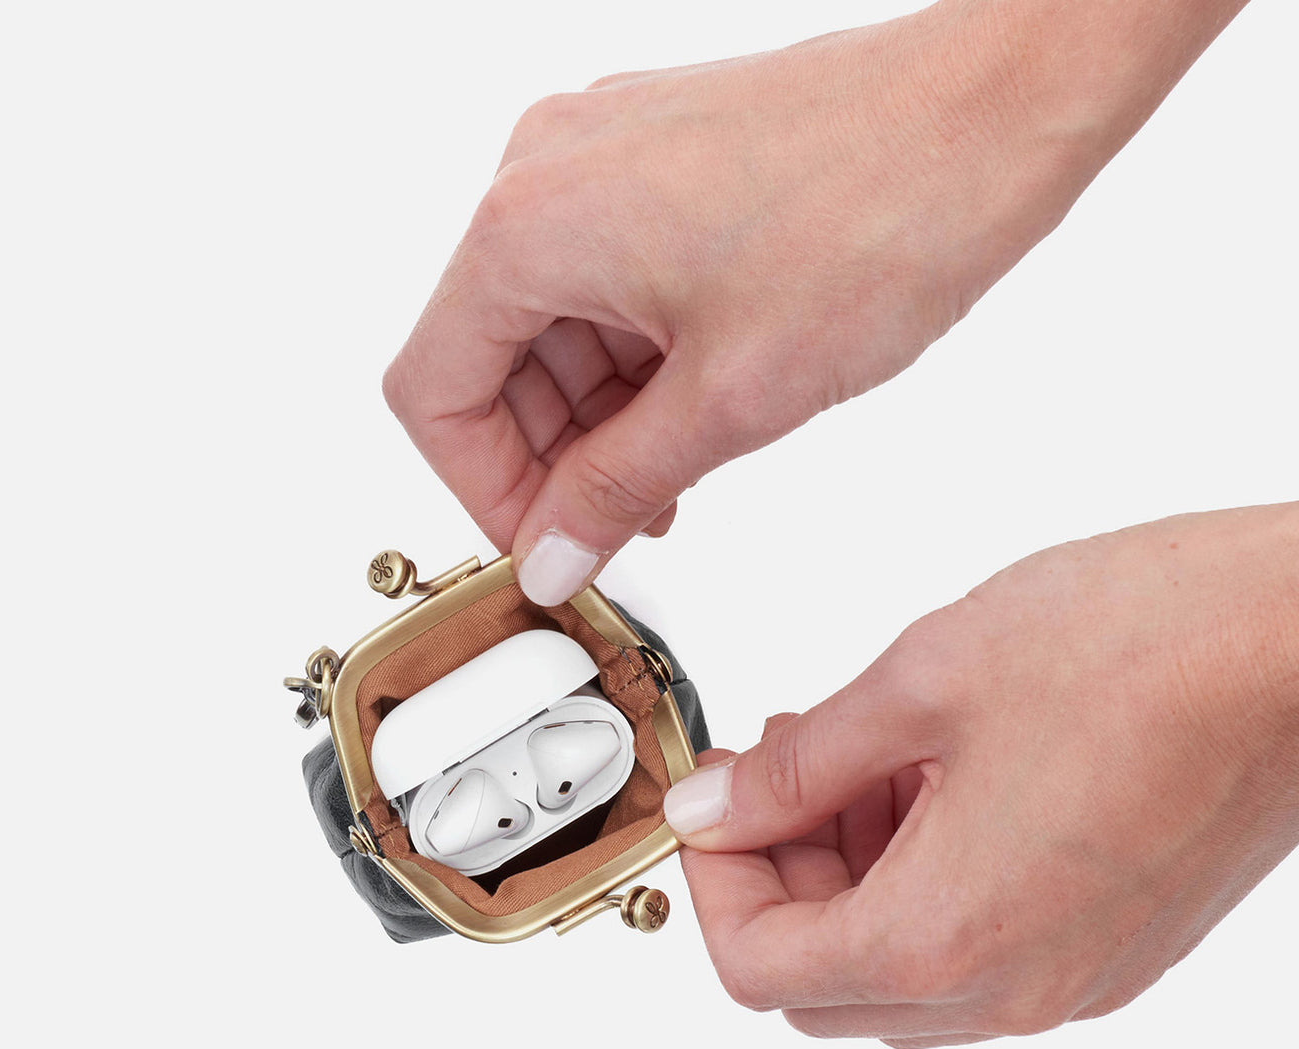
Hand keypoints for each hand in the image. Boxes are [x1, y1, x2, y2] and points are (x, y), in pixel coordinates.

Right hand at [383, 0, 1245, 603]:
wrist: (997, 111)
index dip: (481, 493)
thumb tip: (550, 555)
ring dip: (594, 419)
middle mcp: (547, 173)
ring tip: (673, 474)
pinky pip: (601, 286)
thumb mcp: (728, 399)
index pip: (433, 394)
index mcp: (531, 225)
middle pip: (484, 360)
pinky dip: (630, 364)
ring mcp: (601, 158)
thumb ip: (615, 491)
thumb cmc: (884, 214)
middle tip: (613, 526)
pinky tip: (689, 411)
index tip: (543, 546)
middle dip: (545, 460)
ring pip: (546, 328)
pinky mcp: (654, 162)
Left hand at [665, 506, 1298, 1047]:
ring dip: (851, 879)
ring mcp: (1071, 980)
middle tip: (781, 775)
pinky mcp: (1114, 950)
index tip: (714, 801)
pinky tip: (939, 783)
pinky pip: (977, 953)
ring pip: (898, 975)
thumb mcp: (920, 685)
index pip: (757, 968)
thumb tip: (713, 808)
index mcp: (945, 937)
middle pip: (821, 985)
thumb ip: (795, 768)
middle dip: (778, 879)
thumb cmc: (1144, 647)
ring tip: (868, 760)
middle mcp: (1011, 990)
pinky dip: (926, 884)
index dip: (713, 881)